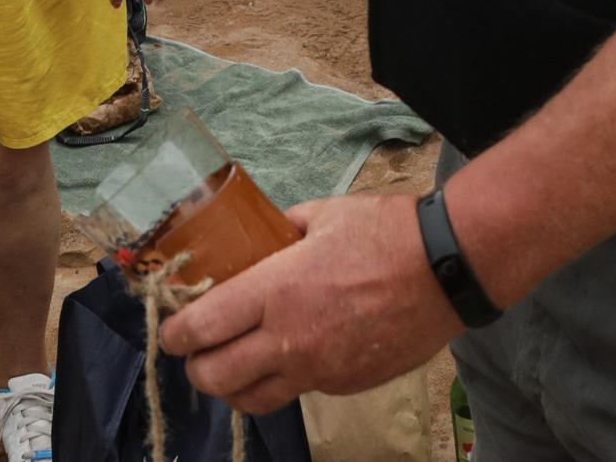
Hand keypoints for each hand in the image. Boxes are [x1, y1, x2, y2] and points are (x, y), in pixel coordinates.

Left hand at [159, 194, 461, 412]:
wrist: (446, 271)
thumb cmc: (384, 233)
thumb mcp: (321, 215)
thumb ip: (280, 232)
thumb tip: (255, 237)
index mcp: (277, 291)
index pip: (204, 328)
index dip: (176, 334)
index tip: (169, 329)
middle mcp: (291, 340)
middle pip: (218, 377)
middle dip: (196, 367)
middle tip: (194, 350)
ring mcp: (319, 370)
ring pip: (253, 400)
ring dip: (231, 386)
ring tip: (229, 364)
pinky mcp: (345, 385)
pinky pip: (297, 391)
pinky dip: (280, 380)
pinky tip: (288, 354)